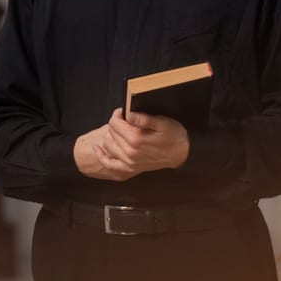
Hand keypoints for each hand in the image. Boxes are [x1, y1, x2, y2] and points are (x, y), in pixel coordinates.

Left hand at [74, 110, 189, 180]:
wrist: (182, 154)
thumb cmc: (174, 136)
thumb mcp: (163, 122)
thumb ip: (145, 119)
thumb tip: (129, 115)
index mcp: (136, 138)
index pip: (115, 122)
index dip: (118, 114)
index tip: (124, 112)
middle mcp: (130, 151)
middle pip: (110, 132)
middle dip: (115, 123)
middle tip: (123, 120)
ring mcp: (128, 161)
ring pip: (107, 144)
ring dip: (110, 135)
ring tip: (119, 130)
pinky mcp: (129, 168)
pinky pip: (109, 164)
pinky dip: (101, 156)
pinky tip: (98, 149)